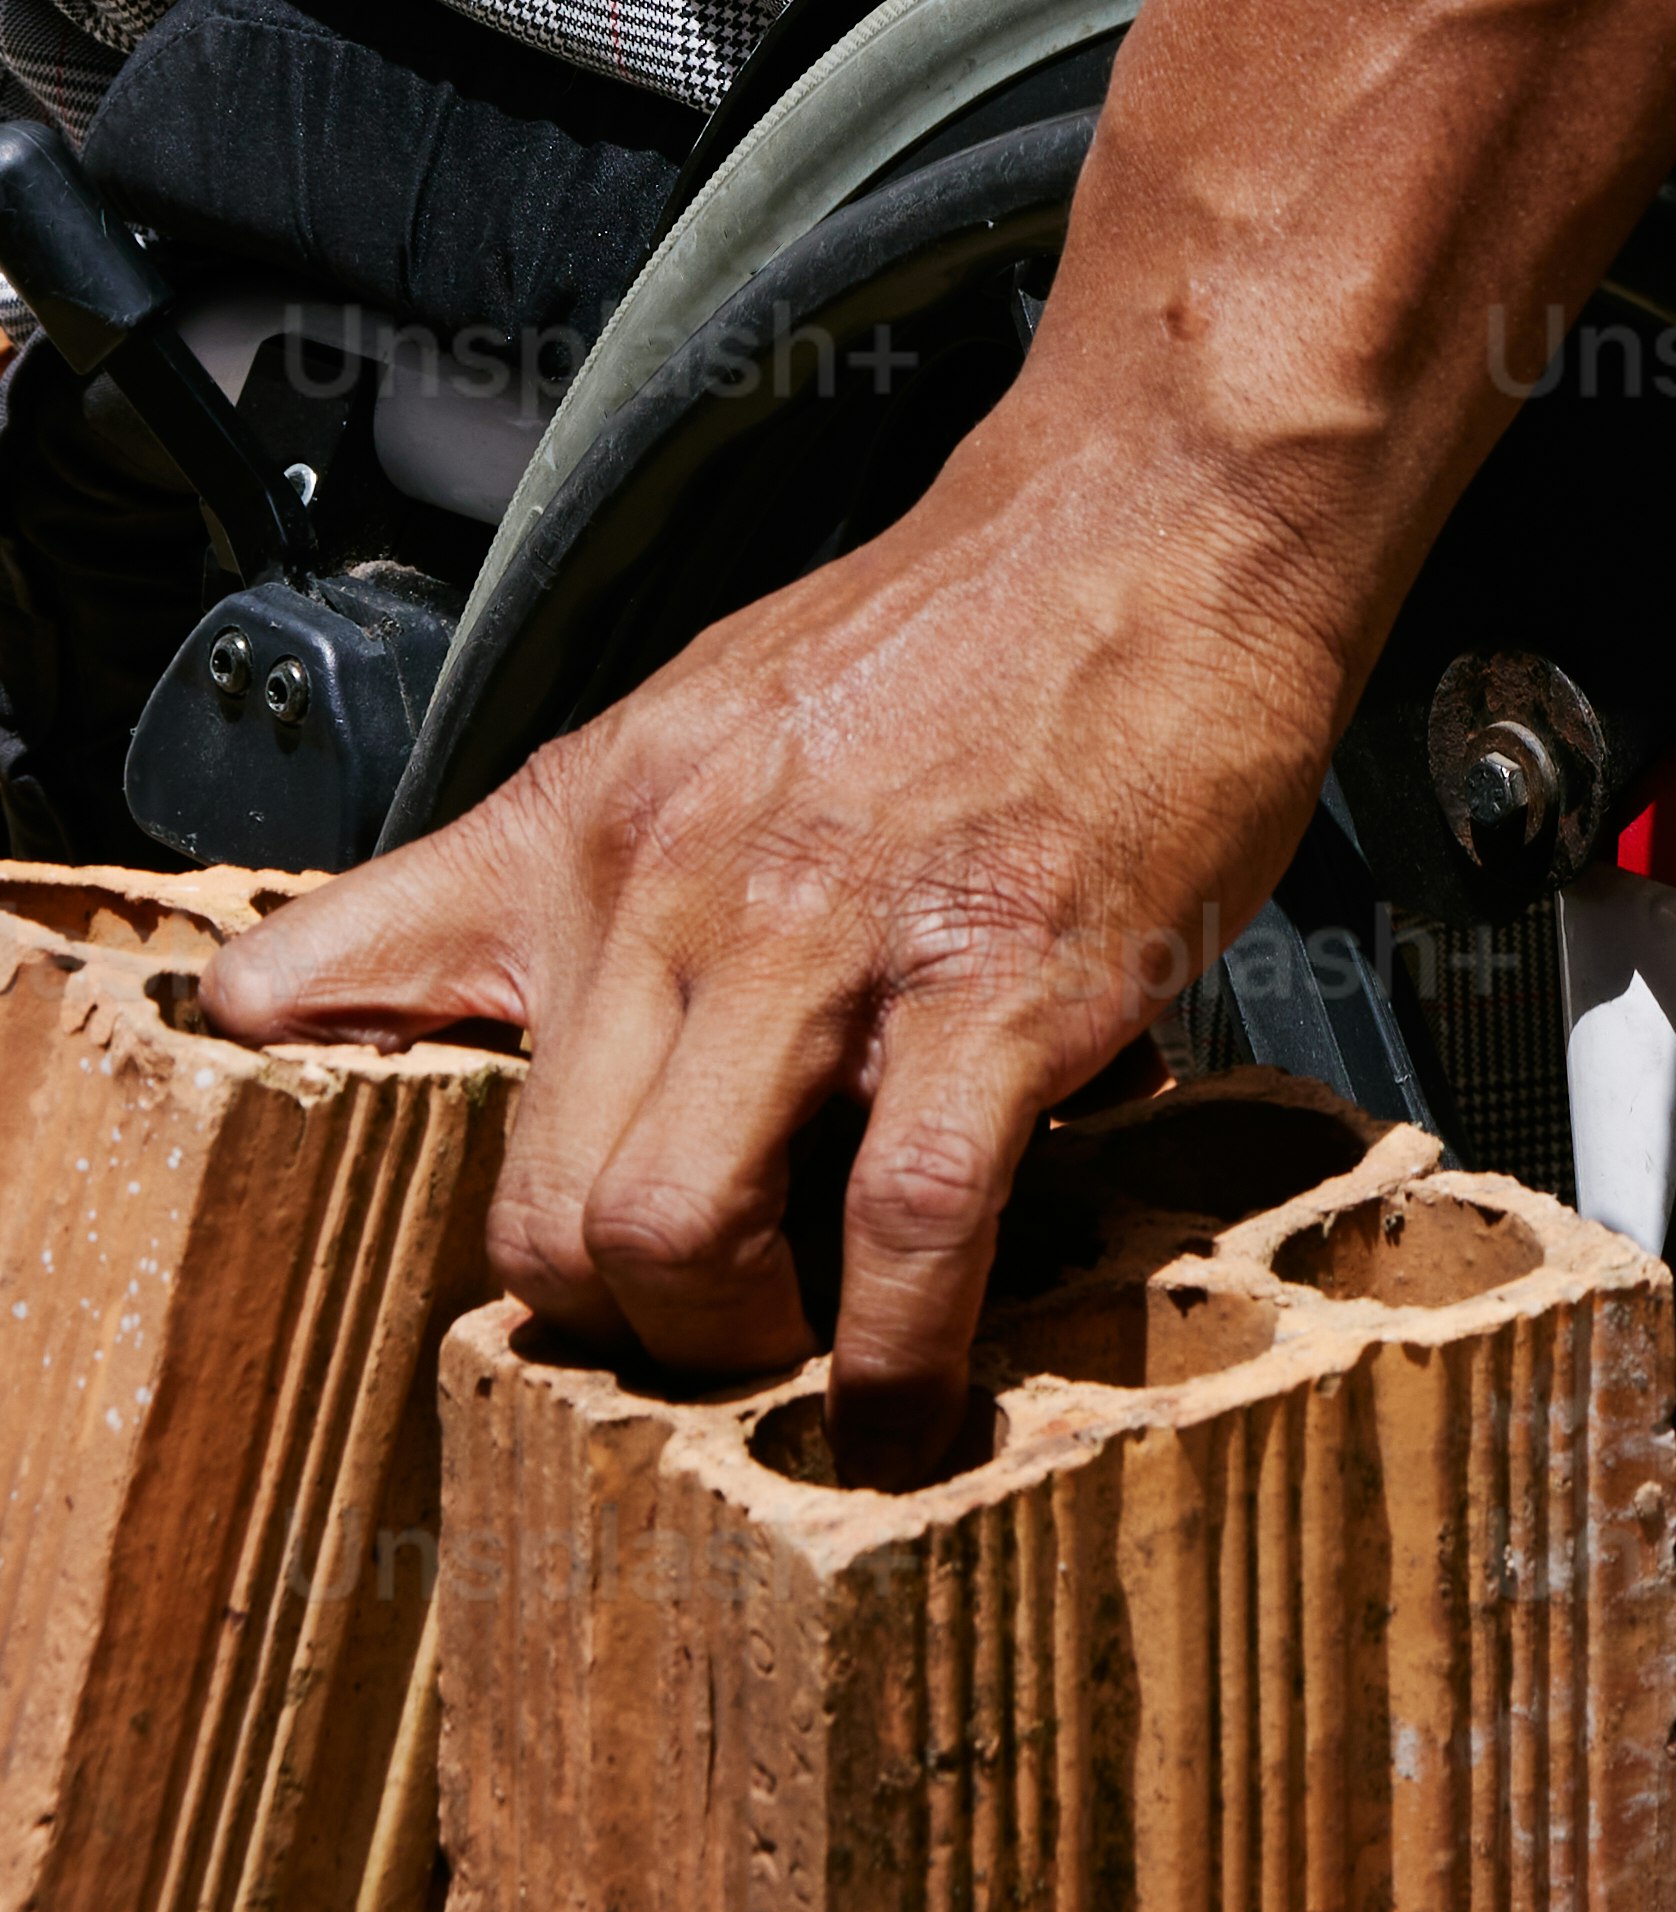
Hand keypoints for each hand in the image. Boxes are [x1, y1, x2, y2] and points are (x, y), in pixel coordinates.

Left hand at [203, 416, 1349, 1447]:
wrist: (1165, 507)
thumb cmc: (945, 633)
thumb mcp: (683, 718)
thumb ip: (511, 867)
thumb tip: (273, 996)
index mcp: (589, 815)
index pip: (342, 992)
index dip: (343, 1157)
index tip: (467, 1260)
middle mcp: (681, 873)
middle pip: (537, 1205)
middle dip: (609, 1329)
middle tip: (695, 1341)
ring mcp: (840, 931)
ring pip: (677, 1234)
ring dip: (731, 1358)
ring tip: (796, 1372)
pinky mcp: (1004, 980)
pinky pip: (905, 1229)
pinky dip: (895, 1361)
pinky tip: (913, 1403)